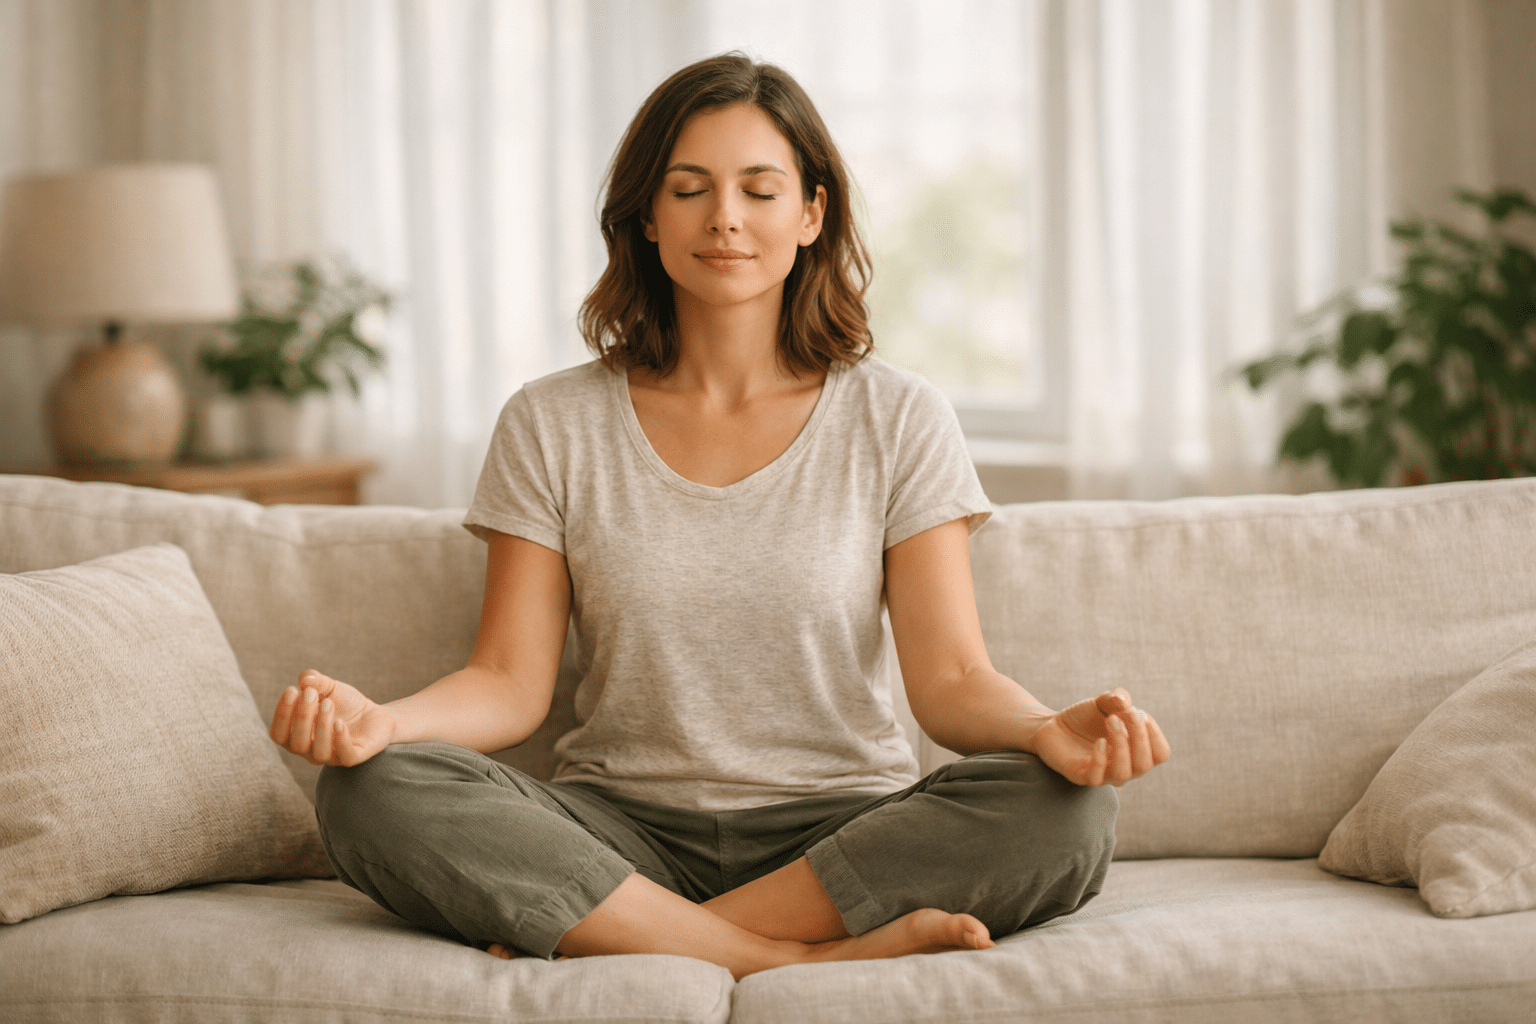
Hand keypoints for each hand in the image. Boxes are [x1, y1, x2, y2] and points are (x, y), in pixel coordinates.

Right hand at [270, 670, 395, 766]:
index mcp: (297, 736)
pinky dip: (340, 740)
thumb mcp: (330, 688)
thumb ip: (316, 682)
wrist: (375, 714)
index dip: (281, 715)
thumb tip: (305, 680)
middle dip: (301, 717)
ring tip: (329, 703)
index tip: (291, 690)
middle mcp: (310, 751)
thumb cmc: (345, 703)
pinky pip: (345, 757)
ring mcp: (333, 756)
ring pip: (319, 753)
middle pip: (296, 744)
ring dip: (321, 726)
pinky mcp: (354, 757)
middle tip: (311, 693)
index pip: (278, 735)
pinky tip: (340, 722)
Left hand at [1029, 688, 1170, 786]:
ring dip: (1121, 744)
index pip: (1160, 754)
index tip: (1138, 712)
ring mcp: (1102, 775)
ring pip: (1123, 773)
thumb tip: (1123, 702)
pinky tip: (1099, 741)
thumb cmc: (1084, 718)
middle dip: (1139, 735)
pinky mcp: (1079, 776)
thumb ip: (1117, 698)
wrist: (1052, 725)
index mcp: (1136, 753)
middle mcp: (1124, 767)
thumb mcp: (1103, 703)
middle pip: (1145, 764)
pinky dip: (1100, 759)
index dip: (1154, 733)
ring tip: (1110, 720)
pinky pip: (1096, 777)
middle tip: (1126, 714)